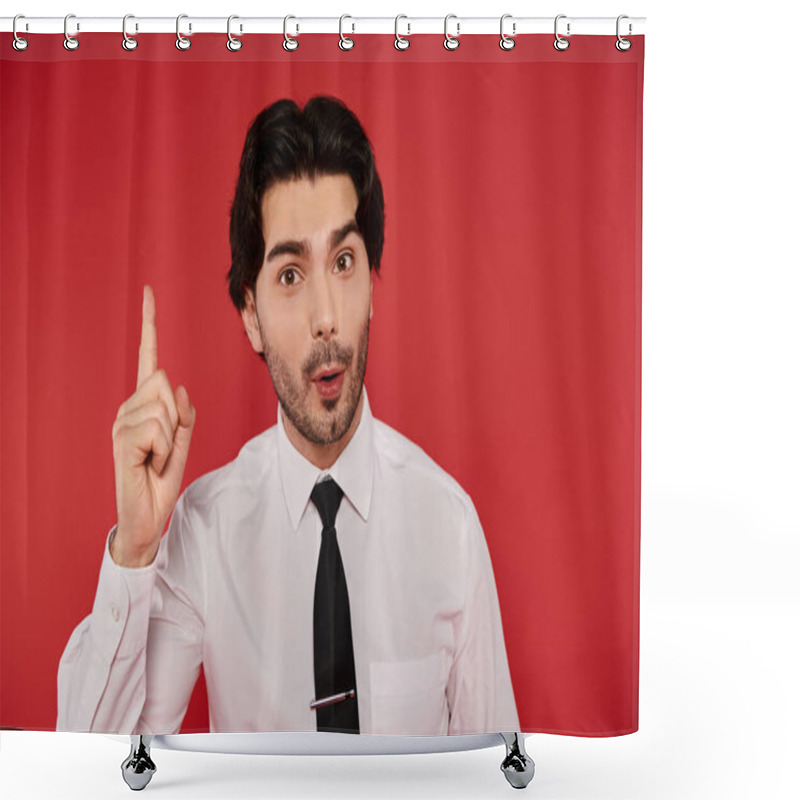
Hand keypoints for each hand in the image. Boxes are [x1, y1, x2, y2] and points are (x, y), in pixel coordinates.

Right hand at [110, 285, 195, 566]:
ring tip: (157, 458)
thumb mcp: (182, 443)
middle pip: (165, 382)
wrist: (146, 515)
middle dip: (176, 416)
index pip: (149, 358)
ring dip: (172, 439)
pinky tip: (151, 463)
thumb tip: (180, 387)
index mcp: (144, 404)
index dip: (149, 325)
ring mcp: (122, 423)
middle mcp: (128, 408)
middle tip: (165, 447)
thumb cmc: (161, 477)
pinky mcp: (122, 440)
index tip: (149, 292)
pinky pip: (159, 428)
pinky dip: (166, 449)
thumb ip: (184, 415)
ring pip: (164, 407)